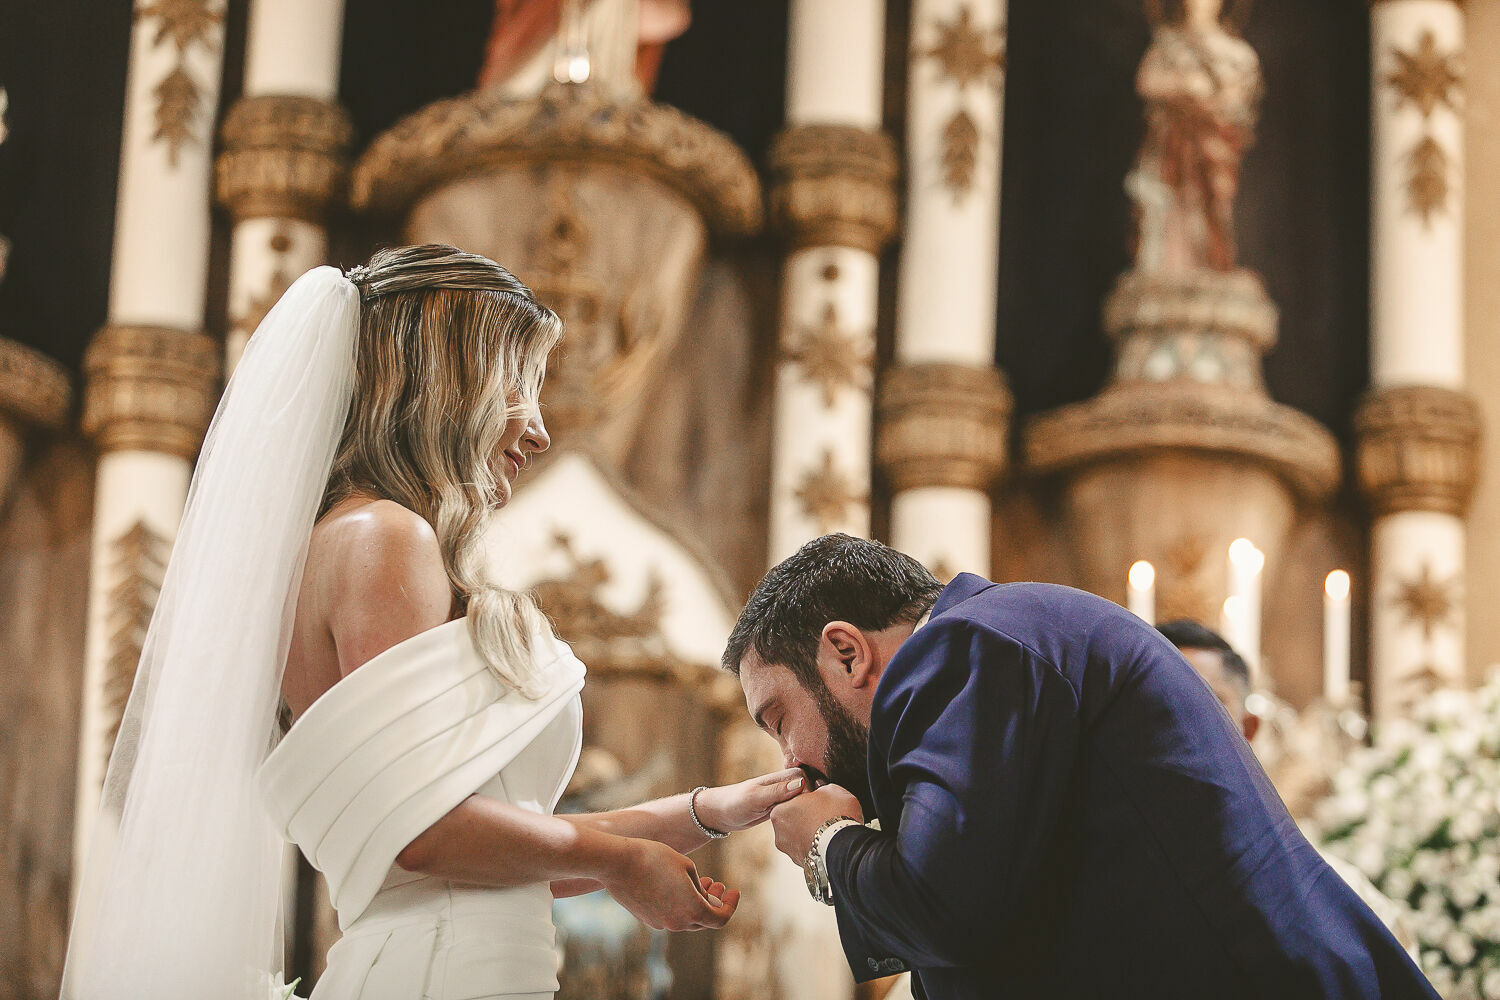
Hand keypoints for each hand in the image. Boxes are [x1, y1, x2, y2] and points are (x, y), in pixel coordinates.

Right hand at [601, 838, 740, 931]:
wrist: (617, 862)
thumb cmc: (654, 858)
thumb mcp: (686, 867)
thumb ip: (701, 888)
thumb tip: (705, 901)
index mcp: (692, 911)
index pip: (720, 919)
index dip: (731, 905)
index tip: (734, 891)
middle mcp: (677, 923)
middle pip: (704, 920)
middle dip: (714, 902)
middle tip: (717, 883)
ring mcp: (660, 924)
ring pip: (687, 918)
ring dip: (697, 902)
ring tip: (701, 880)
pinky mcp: (647, 919)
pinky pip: (670, 915)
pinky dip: (680, 904)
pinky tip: (678, 887)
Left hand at [693, 767, 806, 833]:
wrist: (721, 813)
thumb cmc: (735, 802)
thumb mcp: (756, 798)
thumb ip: (777, 791)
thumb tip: (801, 783)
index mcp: (781, 778)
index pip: (807, 779)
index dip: (812, 792)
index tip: (811, 808)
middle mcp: (785, 786)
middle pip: (809, 791)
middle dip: (812, 804)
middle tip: (813, 821)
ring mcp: (783, 798)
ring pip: (804, 802)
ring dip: (807, 812)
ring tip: (810, 827)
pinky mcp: (781, 809)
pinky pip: (796, 812)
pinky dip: (800, 819)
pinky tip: (801, 830)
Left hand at [769, 783, 862, 862]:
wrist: (844, 845)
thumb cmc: (835, 814)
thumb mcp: (831, 789)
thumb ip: (821, 788)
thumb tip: (821, 789)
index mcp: (779, 811)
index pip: (793, 801)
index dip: (809, 799)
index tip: (821, 800)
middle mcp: (779, 832)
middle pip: (794, 820)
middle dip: (808, 817)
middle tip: (826, 814)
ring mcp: (789, 850)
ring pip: (800, 836)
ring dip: (811, 833)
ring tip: (829, 829)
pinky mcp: (800, 863)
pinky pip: (808, 850)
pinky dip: (816, 846)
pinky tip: (829, 841)